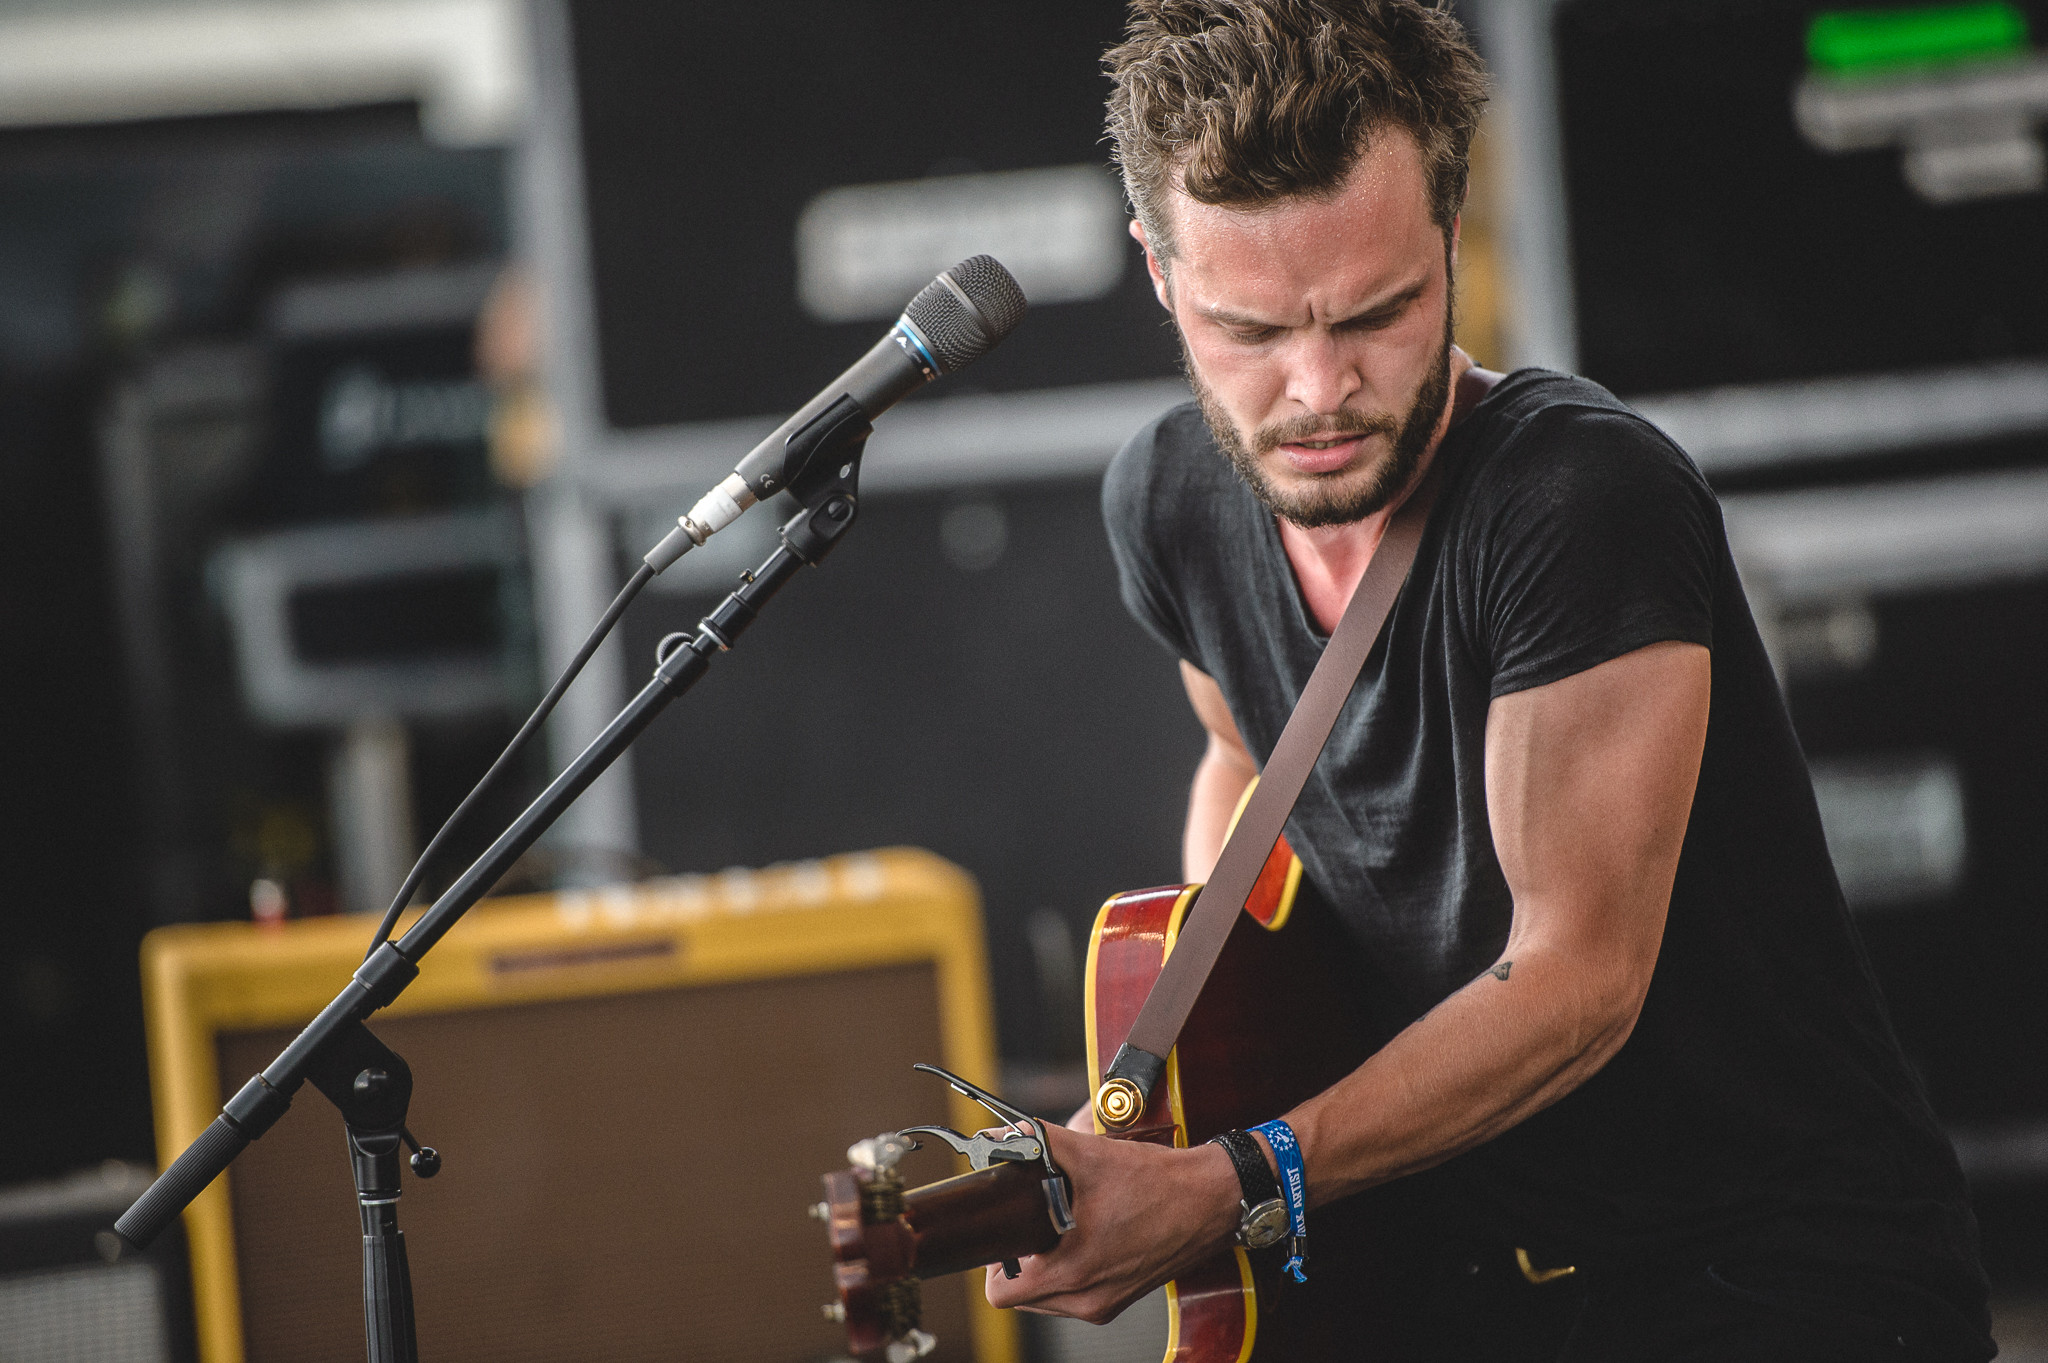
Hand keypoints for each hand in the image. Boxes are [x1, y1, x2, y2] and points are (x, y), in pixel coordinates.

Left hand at [983, 1123, 1240, 1323]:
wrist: (1212, 1199)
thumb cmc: (1158, 1182)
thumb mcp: (1091, 1155)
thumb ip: (1040, 1143)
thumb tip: (1003, 1135)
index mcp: (1073, 1271)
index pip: (1002, 1293)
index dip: (996, 1261)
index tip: (1009, 1232)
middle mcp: (1087, 1298)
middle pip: (1022, 1298)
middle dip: (1020, 1263)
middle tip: (1031, 1226)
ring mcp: (1106, 1303)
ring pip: (1047, 1301)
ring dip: (1044, 1270)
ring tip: (1058, 1230)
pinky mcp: (1121, 1299)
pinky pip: (1075, 1298)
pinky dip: (1070, 1274)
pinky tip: (1083, 1238)